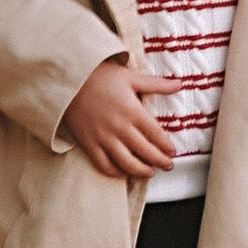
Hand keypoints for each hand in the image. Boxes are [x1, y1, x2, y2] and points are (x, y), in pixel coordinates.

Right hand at [63, 58, 179, 179]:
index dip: (166, 146)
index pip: (156, 135)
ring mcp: (103, 138)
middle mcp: (119, 127)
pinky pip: (104, 165)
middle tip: (168, 165)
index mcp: (132, 110)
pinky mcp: (89, 144)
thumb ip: (157, 84)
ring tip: (150, 172)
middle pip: (145, 151)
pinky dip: (115, 172)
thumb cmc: (100, 75)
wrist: (68, 79)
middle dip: (160, 161)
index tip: (172, 152)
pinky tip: (124, 172)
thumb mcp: (130, 76)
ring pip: (127, 163)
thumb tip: (180, 84)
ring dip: (142, 171)